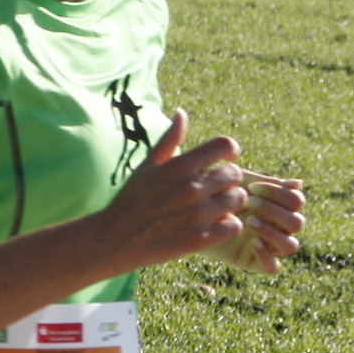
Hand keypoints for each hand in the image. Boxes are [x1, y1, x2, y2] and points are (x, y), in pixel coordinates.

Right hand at [100, 113, 286, 272]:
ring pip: (238, 199)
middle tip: (214, 189)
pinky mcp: (200, 239)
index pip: (225, 144)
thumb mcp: (147, 166)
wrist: (115, 239)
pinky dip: (227, 225)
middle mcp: (191, 188)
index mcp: (179, 166)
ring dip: (229, 202)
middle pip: (235, 174)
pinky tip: (213, 225)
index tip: (225, 160)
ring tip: (213, 207)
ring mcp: (197, 214)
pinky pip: (234, 225)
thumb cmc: (131, 199)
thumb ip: (169, 139)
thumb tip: (181, 112)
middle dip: (227, 180)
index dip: (230, 150)